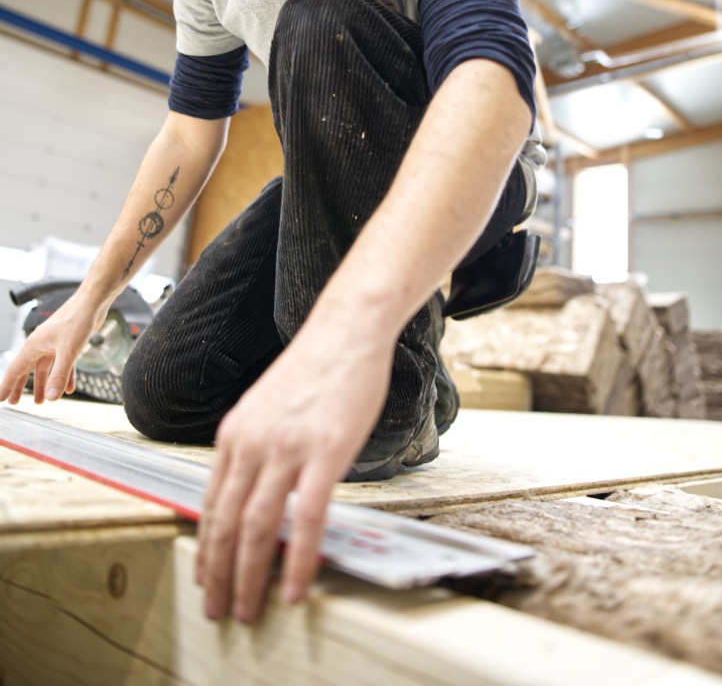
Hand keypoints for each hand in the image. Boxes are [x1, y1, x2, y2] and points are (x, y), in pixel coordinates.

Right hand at [0, 291, 107, 404]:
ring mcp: (54, 343)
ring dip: (44, 384)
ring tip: (42, 400)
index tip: (0, 399)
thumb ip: (59, 375)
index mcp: (34, 345)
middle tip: (15, 401)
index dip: (8, 385)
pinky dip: (64, 376)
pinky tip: (69, 389)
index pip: (16, 369)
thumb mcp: (68, 352)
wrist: (92, 303)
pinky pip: (63, 363)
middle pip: (28, 369)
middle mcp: (41, 344)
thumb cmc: (77, 320)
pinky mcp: (68, 343)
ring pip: (45, 368)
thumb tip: (51, 397)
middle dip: (22, 386)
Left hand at [195, 316, 393, 623]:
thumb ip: (256, 445)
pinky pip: (306, 518)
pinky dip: (296, 559)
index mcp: (234, 433)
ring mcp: (286, 448)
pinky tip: (294, 586)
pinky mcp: (323, 451)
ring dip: (249, 577)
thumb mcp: (268, 406)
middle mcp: (251, 442)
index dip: (206, 546)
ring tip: (249, 610)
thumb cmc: (315, 368)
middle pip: (226, 522)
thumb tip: (256, 489)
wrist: (346, 331)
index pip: (211, 502)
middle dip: (218, 574)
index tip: (206, 577)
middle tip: (218, 610)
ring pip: (256, 526)